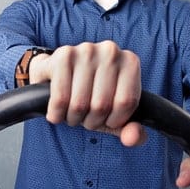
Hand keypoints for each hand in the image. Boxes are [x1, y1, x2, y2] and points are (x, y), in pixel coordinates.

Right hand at [28, 40, 144, 145]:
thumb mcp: (114, 115)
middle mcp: (110, 51)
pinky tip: (57, 111)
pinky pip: (60, 98)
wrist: (57, 74)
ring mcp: (86, 50)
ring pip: (80, 103)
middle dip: (91, 121)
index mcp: (130, 62)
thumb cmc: (90, 95)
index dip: (114, 120)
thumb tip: (133, 138)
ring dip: (73, 118)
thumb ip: (131, 131)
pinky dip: (56, 113)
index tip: (106, 119)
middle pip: (101, 104)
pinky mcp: (63, 54)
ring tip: (72, 113)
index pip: (126, 103)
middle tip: (85, 117)